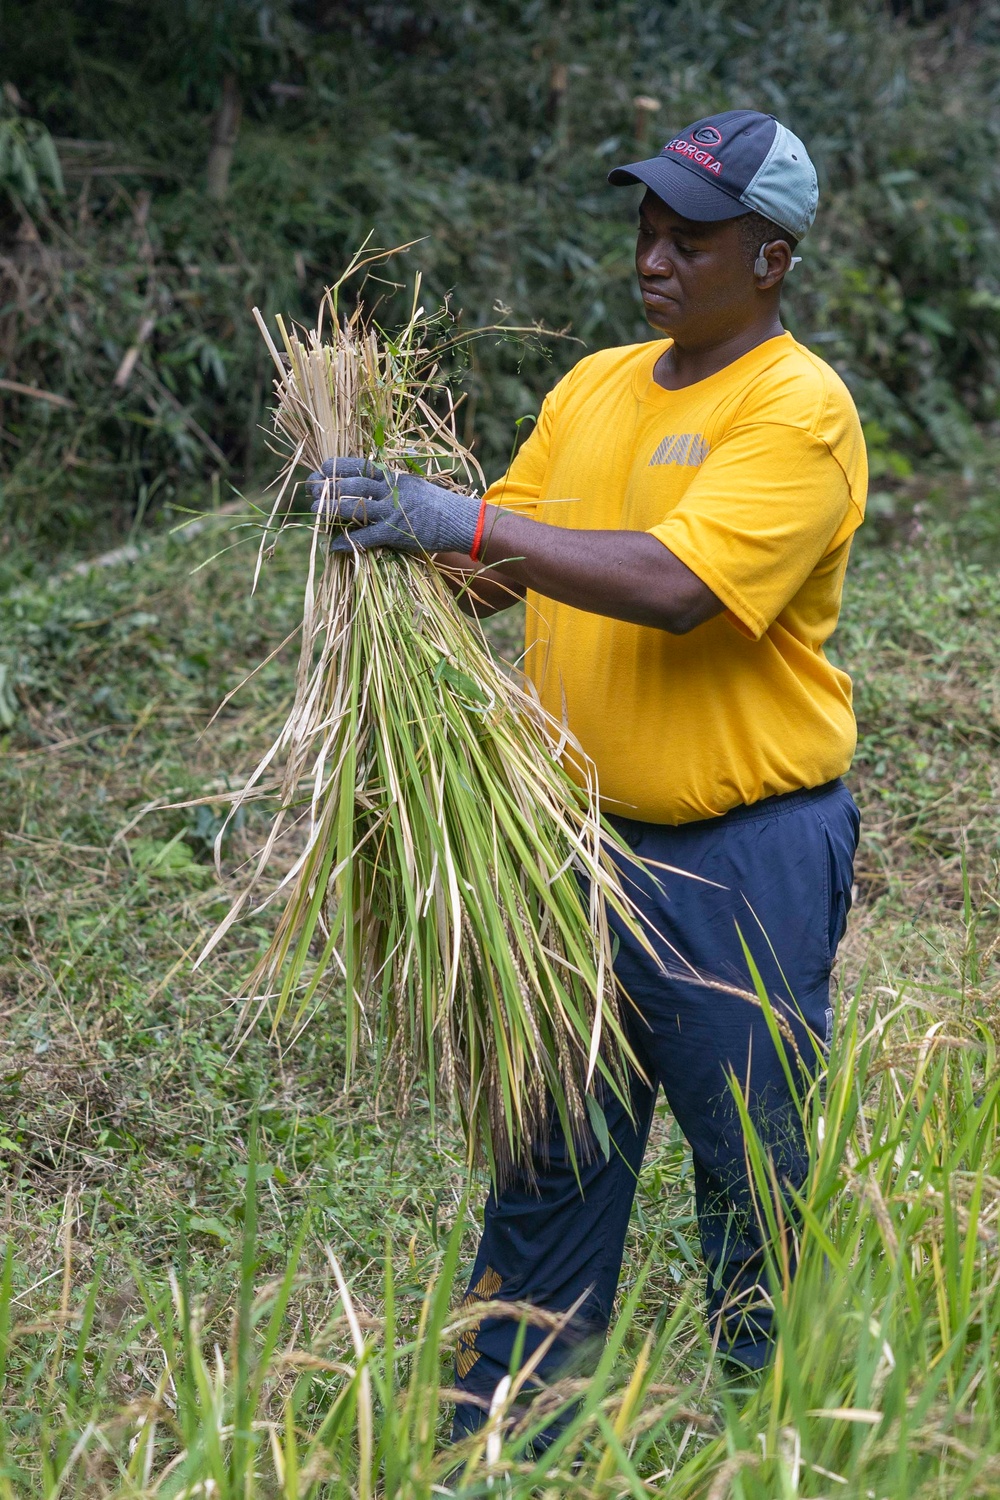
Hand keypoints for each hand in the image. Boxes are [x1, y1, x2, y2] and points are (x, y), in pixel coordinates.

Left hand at [306, 457, 480, 555]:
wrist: (462, 522)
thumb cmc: (438, 506)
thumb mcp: (415, 485)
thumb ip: (394, 483)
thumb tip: (373, 482)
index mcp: (394, 477)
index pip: (360, 466)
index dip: (337, 467)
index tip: (320, 469)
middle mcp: (391, 490)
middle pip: (353, 485)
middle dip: (328, 487)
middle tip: (310, 490)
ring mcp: (394, 511)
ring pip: (357, 508)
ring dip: (333, 510)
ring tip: (315, 513)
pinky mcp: (398, 533)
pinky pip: (368, 537)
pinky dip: (349, 541)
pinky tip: (334, 545)